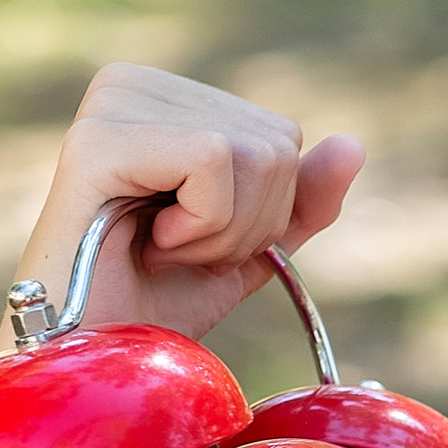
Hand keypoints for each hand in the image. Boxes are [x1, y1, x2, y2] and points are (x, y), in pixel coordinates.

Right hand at [0, 63, 365, 353]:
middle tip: (170, 250)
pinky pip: (216, 161)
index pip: (281, 137)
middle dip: (244, 224)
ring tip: (156, 248)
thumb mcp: (247, 250)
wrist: (95, 363)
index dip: (259, 213)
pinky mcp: (98, 139)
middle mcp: (133, 83)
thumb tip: (353, 144)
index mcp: (164, 98)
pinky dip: (203, 224)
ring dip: (220, 232)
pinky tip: (149, 241)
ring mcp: (112, 103)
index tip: (188, 238)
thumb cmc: (154, 310)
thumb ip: (302, 200)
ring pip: (256, 153)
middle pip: (276, 143)